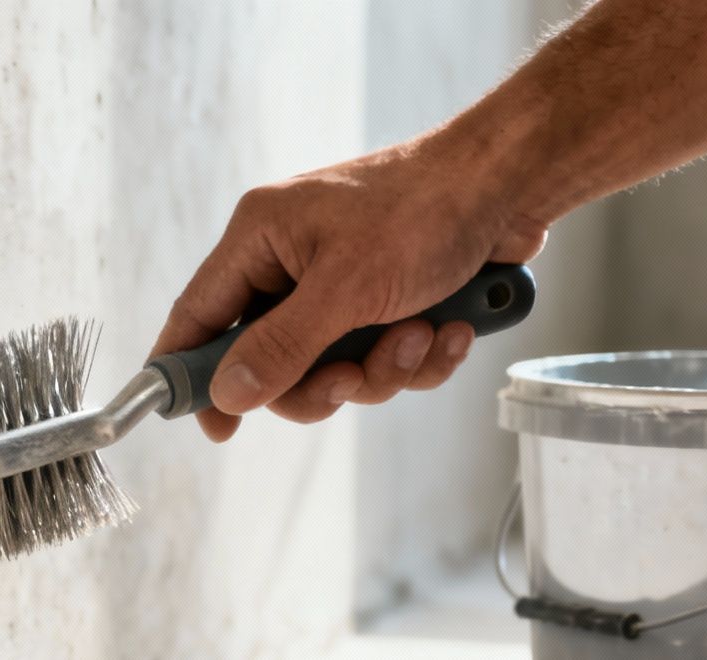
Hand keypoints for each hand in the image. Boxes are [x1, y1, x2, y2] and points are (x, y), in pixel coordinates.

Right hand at [151, 140, 546, 442]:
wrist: (512, 184)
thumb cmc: (425, 211)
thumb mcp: (346, 289)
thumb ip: (280, 347)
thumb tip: (226, 395)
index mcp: (260, 239)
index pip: (198, 315)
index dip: (193, 375)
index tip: (213, 428)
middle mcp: (291, 263)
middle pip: (270, 361)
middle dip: (321, 380)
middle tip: (352, 378)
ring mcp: (340, 285)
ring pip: (332, 369)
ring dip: (382, 369)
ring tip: (422, 332)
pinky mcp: (386, 301)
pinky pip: (380, 359)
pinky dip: (417, 356)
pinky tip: (449, 329)